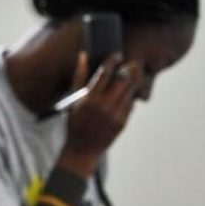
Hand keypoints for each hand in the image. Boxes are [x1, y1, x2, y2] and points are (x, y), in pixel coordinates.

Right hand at [60, 52, 143, 177]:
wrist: (82, 149)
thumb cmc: (75, 123)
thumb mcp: (73, 100)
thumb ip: (79, 77)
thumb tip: (83, 56)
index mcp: (89, 99)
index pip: (106, 73)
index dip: (113, 61)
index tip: (116, 56)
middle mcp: (104, 106)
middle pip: (124, 79)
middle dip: (128, 69)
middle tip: (126, 65)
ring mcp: (115, 115)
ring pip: (130, 90)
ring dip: (130, 82)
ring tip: (125, 78)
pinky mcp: (123, 122)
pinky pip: (131, 103)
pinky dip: (128, 97)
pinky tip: (122, 96)